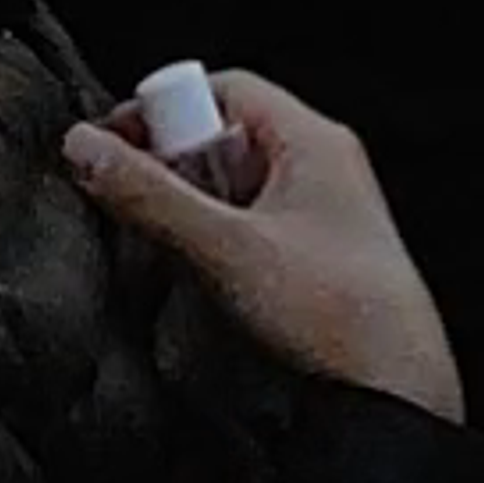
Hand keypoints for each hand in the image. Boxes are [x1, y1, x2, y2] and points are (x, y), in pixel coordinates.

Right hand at [64, 75, 461, 420]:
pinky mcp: (318, 260)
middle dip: (173, 167)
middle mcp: (322, 166)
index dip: (164, 111)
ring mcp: (323, 214)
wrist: (399, 394)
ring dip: (192, 210)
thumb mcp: (227, 250)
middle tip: (133, 206)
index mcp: (313, 140)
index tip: (113, 150)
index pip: (224, 88)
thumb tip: (84, 149)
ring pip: (236, 187)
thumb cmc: (334, 315)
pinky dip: (217, 243)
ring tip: (162, 251)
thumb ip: (151, 198)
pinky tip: (198, 281)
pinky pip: (253, 228)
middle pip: (226, 137)